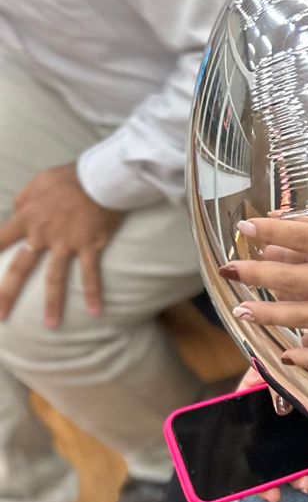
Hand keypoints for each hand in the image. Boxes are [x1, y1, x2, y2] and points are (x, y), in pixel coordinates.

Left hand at [0, 163, 123, 326]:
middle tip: (1, 316)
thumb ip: (25, 199)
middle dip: (8, 294)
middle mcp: (44, 235)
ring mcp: (68, 243)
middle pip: (21, 269)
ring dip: (53, 304)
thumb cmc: (71, 176)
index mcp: (28, 217)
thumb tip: (15, 210)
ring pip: (56, 278)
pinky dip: (94, 293)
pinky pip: (91, 273)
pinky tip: (96, 311)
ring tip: (51, 326)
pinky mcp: (91, 245)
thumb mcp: (40, 180)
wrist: (103, 175)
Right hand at [233, 362, 307, 501]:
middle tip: (300, 487)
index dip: (256, 475)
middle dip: (286, 478)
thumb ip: (271, 385)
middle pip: (273, 459)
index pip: (248, 447)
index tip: (267, 491)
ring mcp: (293, 427)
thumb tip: (281, 409)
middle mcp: (270, 423)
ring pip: (295, 458)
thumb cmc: (282, 358)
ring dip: (304, 474)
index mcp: (252, 410)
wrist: (307, 349)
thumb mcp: (270, 367)